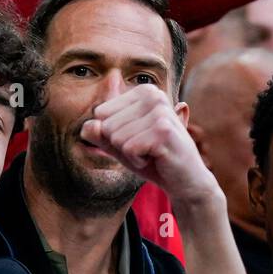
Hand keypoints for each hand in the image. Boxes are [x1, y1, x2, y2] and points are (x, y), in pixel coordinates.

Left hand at [79, 85, 220, 205]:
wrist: (185, 182)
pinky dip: (138, 161)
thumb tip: (87, 126)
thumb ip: (100, 135)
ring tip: (152, 154)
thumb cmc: (153, 161)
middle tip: (146, 150)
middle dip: (122, 146)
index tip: (138, 141)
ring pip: (116, 137)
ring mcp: (159, 112)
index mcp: (144, 92)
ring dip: (131, 155)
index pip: (101, 113)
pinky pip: (128, 149)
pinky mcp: (163, 131)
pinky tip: (156, 159)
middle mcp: (153, 95)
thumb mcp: (121, 145)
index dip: (114, 135)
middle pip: (107, 125)